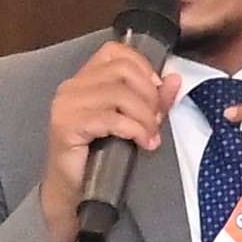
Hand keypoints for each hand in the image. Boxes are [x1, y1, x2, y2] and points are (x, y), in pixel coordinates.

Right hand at [38, 41, 173, 241]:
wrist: (74, 190)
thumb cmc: (101, 154)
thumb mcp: (133, 121)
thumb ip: (154, 99)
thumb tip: (175, 78)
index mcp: (86, 79)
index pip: (115, 51)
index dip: (143, 66)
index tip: (157, 90)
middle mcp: (72, 86)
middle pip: (123, 70)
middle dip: (149, 95)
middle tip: (156, 120)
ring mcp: (66, 104)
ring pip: (119, 94)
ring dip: (144, 116)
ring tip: (150, 135)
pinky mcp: (66, 125)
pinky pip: (111, 118)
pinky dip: (134, 129)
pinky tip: (143, 143)